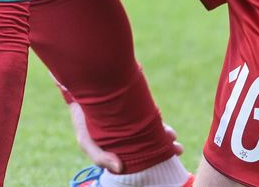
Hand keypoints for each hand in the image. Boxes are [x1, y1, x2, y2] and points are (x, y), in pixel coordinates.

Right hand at [68, 100, 183, 173]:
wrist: (81, 91)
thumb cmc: (82, 120)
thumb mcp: (86, 141)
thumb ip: (100, 157)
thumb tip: (119, 168)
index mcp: (119, 146)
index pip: (140, 156)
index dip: (155, 158)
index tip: (169, 156)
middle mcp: (128, 134)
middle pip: (150, 144)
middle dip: (165, 147)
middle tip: (177, 149)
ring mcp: (133, 120)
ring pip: (152, 129)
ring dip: (164, 133)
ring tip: (172, 136)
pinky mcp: (134, 105)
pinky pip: (149, 114)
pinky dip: (157, 119)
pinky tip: (162, 123)